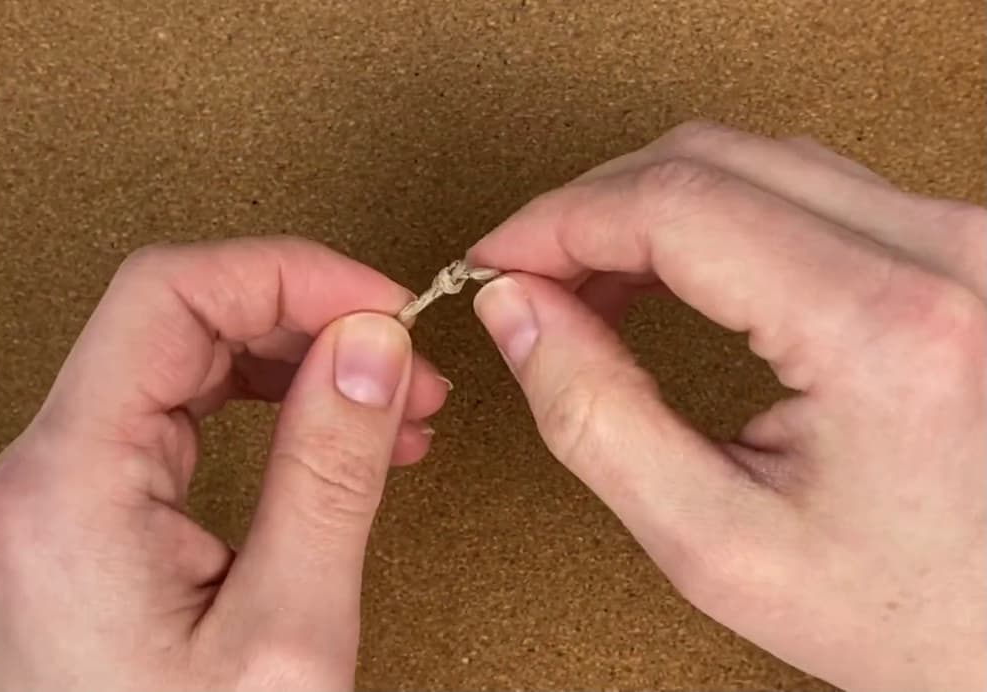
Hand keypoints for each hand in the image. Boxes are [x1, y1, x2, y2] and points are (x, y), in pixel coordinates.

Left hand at [0, 237, 448, 689]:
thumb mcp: (286, 631)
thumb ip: (331, 472)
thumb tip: (372, 348)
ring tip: (387, 394)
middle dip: (305, 316)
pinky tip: (330, 428)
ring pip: (181, 359)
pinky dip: (264, 405)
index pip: (170, 295)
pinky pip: (180, 417)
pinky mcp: (88, 516)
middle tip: (399, 351)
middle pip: (176, 316)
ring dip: (292, 357)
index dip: (289, 274)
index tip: (379, 304)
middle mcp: (44, 474)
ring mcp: (60, 494)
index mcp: (70, 484)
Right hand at [468, 121, 985, 690]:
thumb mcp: (716, 544)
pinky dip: (707, 216)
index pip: (672, 205)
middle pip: (707, 159)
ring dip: (644, 209)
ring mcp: (960, 240)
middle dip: (590, 210)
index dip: (557, 221)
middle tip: (527, 275)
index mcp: (882, 328)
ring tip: (584, 283)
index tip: (496, 260)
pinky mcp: (953, 247)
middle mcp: (940, 255)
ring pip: (750, 159)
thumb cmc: (906, 608)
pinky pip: (799, 185)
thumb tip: (519, 312)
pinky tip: (664, 270)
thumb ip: (595, 418)